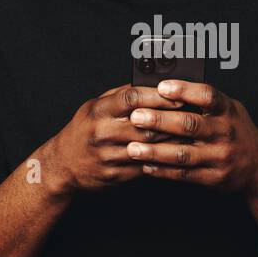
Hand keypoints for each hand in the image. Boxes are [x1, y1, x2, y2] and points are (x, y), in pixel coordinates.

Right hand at [41, 83, 186, 196]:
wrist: (63, 165)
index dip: (157, 96)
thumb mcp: (95, 106)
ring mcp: (108, 155)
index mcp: (99, 111)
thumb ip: (120, 95)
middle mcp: (102, 132)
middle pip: (144, 124)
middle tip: (195, 115)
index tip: (179, 95)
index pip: (132, 98)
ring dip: (172, 141)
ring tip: (192, 135)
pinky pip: (144, 167)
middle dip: (172, 119)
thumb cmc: (84, 130)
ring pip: (148, 147)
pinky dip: (163, 160)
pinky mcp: (114, 174)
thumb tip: (150, 82)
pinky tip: (177, 155)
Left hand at [123, 79, 257, 196]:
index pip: (207, 96)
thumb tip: (168, 86)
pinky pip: (184, 174)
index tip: (161, 87)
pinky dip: (163, 171)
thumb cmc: (236, 130)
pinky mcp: (213, 177)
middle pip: (189, 125)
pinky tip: (146, 166)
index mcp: (227, 111)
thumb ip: (205, 101)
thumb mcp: (229, 109)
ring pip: (183, 154)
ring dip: (155, 151)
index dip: (184, 90)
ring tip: (133, 148)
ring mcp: (219, 157)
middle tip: (135, 117)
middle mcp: (224, 133)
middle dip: (160, 121)